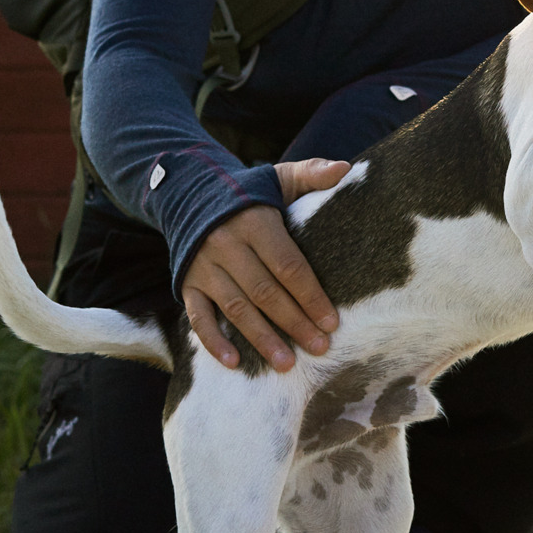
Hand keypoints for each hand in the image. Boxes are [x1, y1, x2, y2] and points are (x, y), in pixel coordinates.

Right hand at [181, 157, 348, 370]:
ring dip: (261, 339)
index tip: (332, 321)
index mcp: (255, 222)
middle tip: (320, 348)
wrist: (189, 193)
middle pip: (265, 292)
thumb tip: (346, 169)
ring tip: (286, 364)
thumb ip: (312, 174)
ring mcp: (204, 267)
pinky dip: (212, 341)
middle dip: (294, 323)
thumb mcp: (279, 177)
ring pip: (236, 308)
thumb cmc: (248, 193)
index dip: (310, 295)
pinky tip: (234, 363)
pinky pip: (197, 317)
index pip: (288, 265)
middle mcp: (227, 245)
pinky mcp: (187, 284)